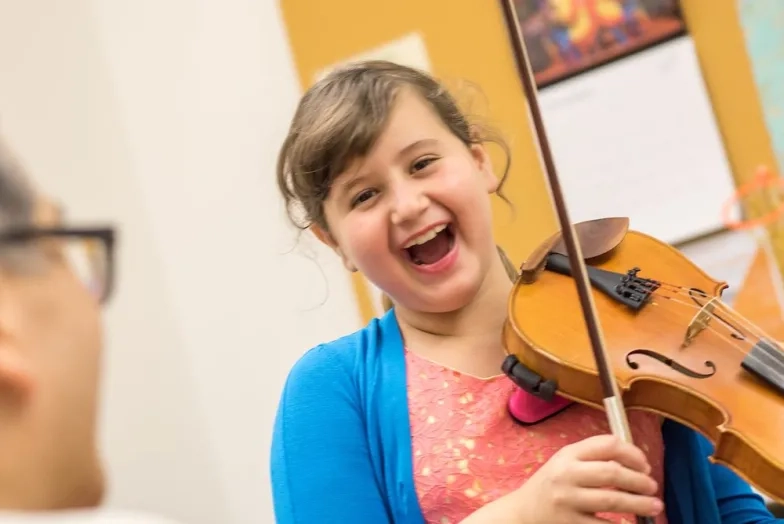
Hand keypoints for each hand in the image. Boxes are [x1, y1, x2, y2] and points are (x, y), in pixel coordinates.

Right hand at [461, 434, 663, 523]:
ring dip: (639, 503)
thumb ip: (592, 456)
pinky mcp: (570, 523)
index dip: (632, 453)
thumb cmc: (551, 486)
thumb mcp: (565, 463)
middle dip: (639, 480)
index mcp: (568, 454)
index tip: (645, 465)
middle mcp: (566, 475)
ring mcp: (567, 501)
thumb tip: (635, 460)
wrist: (523, 513)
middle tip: (653, 487)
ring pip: (612, 501)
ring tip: (654, 505)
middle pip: (612, 473)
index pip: (607, 445)